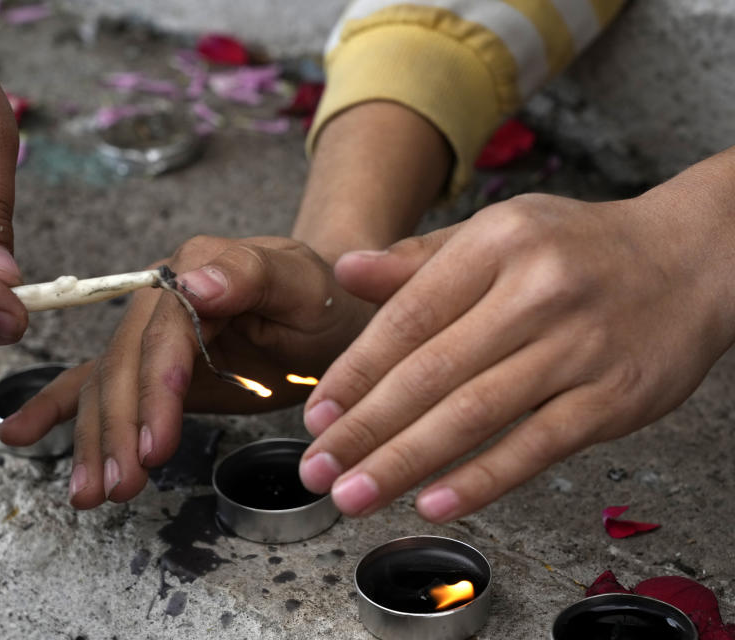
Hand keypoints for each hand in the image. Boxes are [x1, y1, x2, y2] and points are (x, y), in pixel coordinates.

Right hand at [0, 236, 373, 507]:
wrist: (327, 307)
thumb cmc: (323, 297)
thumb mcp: (305, 283)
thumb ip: (251, 276)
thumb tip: (194, 283)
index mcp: (194, 268)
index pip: (163, 336)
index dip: (154, 392)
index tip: (153, 446)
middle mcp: (159, 294)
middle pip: (124, 366)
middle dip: (119, 430)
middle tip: (121, 487)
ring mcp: (150, 330)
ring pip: (106, 386)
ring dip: (93, 440)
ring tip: (89, 494)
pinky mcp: (151, 363)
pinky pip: (96, 383)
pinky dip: (60, 411)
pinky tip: (21, 435)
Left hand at [299, 193, 734, 520]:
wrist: (692, 259)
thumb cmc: (576, 248)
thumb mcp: (498, 233)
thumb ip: (418, 260)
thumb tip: (344, 271)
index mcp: (497, 243)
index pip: (407, 317)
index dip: (355, 373)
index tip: (316, 416)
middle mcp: (536, 291)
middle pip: (432, 372)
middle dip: (365, 429)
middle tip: (318, 469)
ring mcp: (578, 347)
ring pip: (475, 415)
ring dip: (405, 463)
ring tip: (354, 495)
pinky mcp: (613, 398)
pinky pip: (536, 447)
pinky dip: (482, 480)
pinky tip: (433, 504)